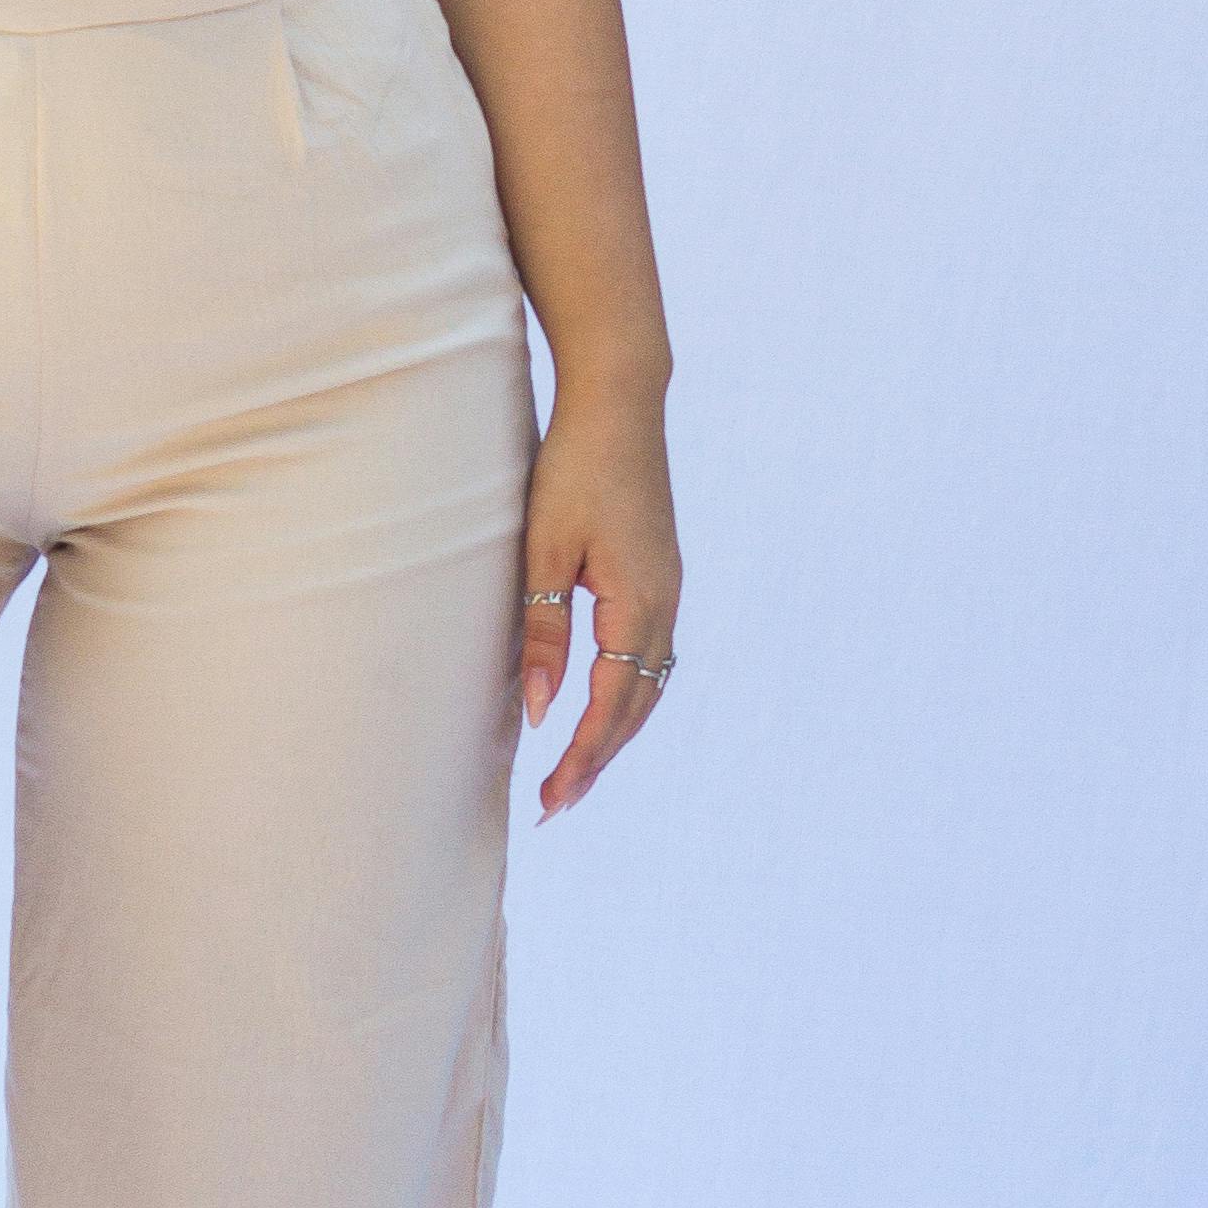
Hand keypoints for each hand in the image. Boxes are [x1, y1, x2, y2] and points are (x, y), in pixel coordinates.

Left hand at [519, 387, 679, 820]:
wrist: (619, 402)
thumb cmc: (573, 468)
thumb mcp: (543, 550)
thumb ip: (544, 633)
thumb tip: (540, 713)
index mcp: (639, 604)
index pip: (611, 705)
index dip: (581, 757)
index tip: (552, 800)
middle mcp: (664, 604)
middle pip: (637, 705)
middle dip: (597, 758)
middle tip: (556, 805)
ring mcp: (667, 590)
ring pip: (648, 683)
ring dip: (613, 731)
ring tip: (575, 770)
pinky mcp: (659, 575)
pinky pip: (648, 654)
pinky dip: (625, 693)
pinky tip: (600, 706)